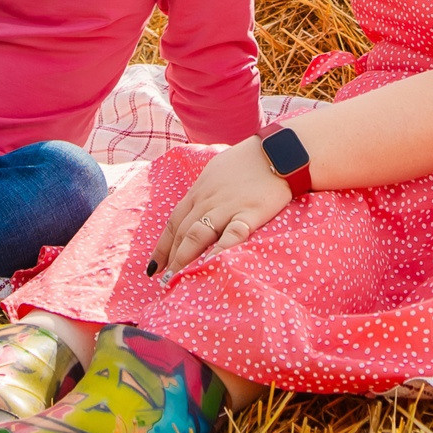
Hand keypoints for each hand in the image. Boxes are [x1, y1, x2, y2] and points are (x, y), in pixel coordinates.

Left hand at [149, 139, 293, 277]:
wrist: (278, 151)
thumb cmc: (248, 160)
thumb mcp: (217, 171)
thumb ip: (205, 191)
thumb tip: (194, 208)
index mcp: (199, 191)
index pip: (174, 222)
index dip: (163, 246)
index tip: (154, 266)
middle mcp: (207, 200)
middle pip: (183, 232)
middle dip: (171, 258)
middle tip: (164, 281)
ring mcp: (227, 207)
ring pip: (198, 234)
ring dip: (185, 257)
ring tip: (178, 278)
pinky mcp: (250, 213)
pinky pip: (231, 234)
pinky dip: (219, 251)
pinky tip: (210, 265)